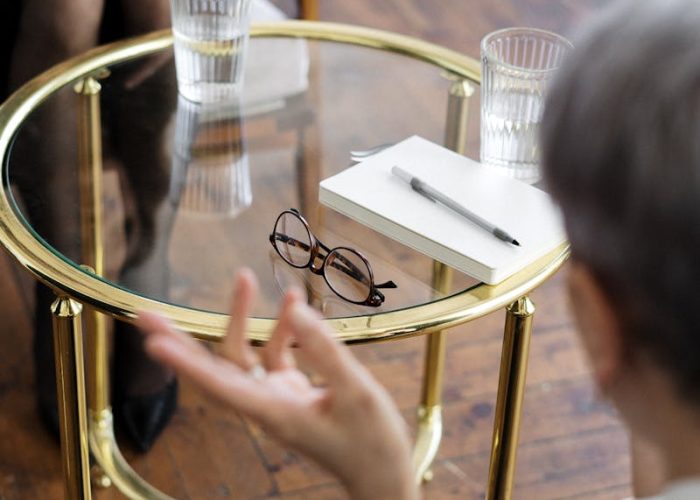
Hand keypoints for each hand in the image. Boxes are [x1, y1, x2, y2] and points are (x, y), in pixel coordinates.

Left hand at [137, 269, 417, 499]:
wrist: (381, 474)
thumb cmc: (371, 442)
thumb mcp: (356, 392)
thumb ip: (325, 350)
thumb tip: (297, 310)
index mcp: (274, 412)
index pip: (219, 385)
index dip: (185, 363)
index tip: (153, 342)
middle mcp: (265, 404)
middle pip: (214, 368)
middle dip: (182, 341)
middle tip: (146, 315)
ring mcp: (276, 396)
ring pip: (244, 354)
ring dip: (243, 317)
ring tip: (244, 276)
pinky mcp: (291, 391)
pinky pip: (276, 353)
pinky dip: (284, 328)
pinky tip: (294, 302)